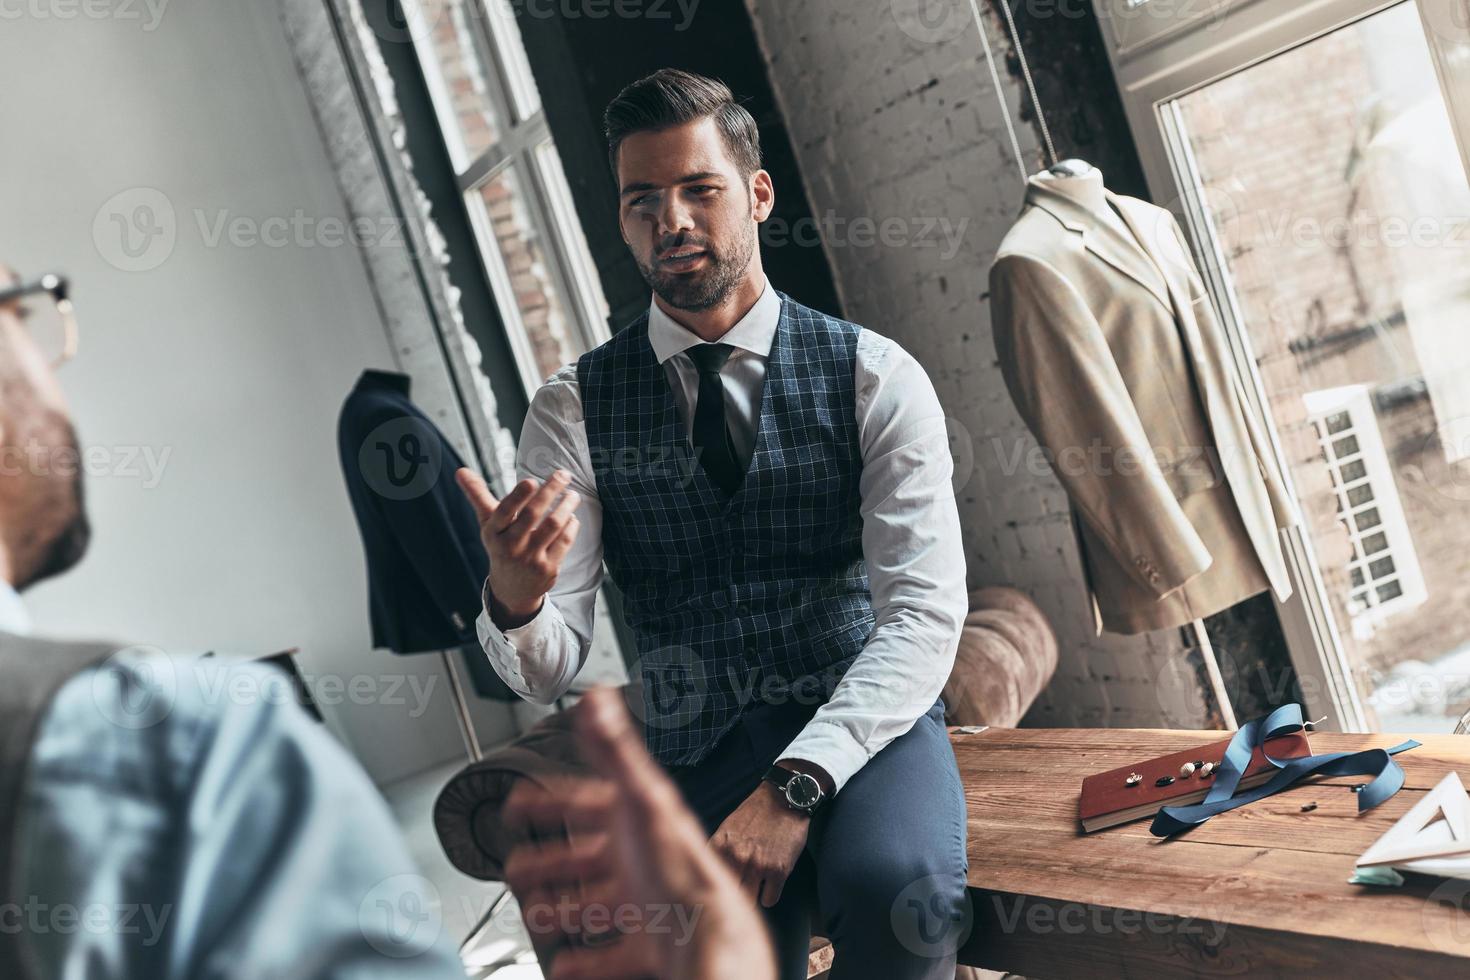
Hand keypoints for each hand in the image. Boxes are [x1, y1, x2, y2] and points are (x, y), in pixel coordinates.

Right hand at [456, 467, 580, 628]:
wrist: (512, 589)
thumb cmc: (501, 545)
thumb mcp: (488, 524)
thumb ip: (478, 495)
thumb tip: (460, 471)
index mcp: (494, 532)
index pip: (504, 512)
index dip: (518, 496)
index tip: (531, 480)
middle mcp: (510, 546)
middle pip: (532, 514)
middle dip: (550, 491)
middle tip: (564, 474)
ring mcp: (530, 559)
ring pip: (552, 526)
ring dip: (566, 506)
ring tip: (572, 494)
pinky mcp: (548, 568)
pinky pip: (564, 541)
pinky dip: (571, 525)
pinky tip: (571, 516)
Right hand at [503, 688, 774, 979]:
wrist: (709, 936)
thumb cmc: (681, 868)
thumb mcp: (642, 799)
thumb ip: (616, 750)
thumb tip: (597, 699)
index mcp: (637, 823)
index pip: (584, 803)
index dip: (549, 802)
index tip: (519, 805)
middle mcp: (641, 860)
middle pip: (586, 858)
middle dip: (549, 861)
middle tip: (517, 868)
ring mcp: (645, 904)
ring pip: (596, 904)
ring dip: (564, 907)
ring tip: (538, 913)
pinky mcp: (648, 944)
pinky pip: (612, 954)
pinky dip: (586, 963)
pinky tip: (566, 967)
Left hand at [709, 779, 810, 908]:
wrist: (784, 799)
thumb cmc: (755, 813)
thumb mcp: (727, 828)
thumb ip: (717, 851)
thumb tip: (707, 875)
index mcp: (720, 846)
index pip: (706, 880)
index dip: (710, 890)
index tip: (714, 895)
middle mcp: (736, 857)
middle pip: (727, 895)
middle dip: (732, 898)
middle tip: (736, 897)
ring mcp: (758, 866)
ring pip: (748, 902)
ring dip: (751, 898)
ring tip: (754, 890)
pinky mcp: (779, 871)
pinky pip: (769, 900)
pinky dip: (769, 896)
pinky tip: (769, 885)